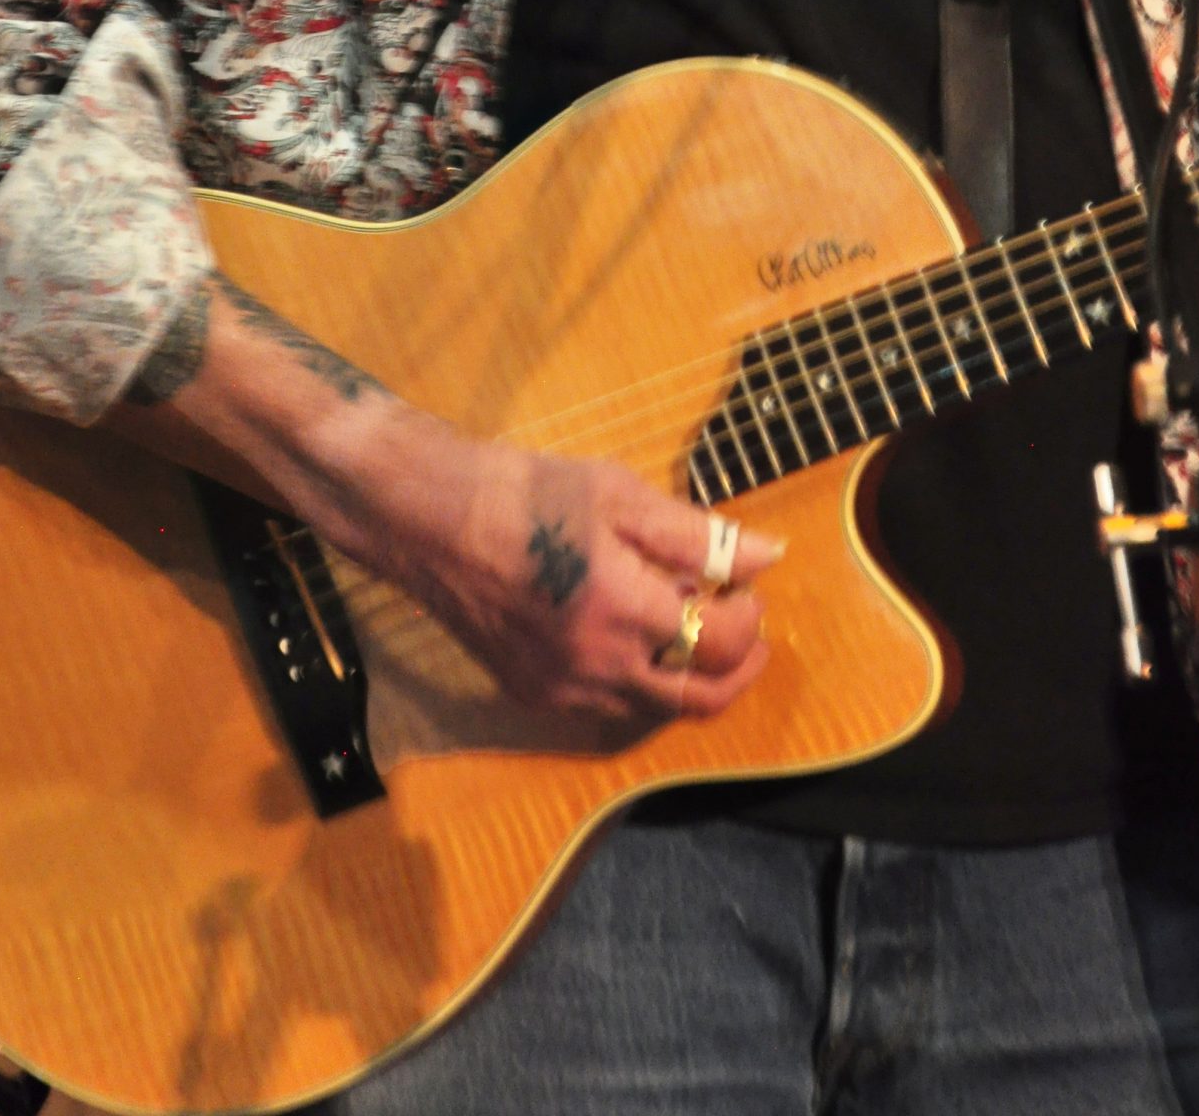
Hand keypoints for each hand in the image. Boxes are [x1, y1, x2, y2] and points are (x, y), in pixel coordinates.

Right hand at [373, 422, 780, 724]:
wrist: (430, 520)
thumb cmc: (527, 492)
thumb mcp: (618, 495)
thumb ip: (697, 534)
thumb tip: (769, 555)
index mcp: (623, 607)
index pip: (721, 643)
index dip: (751, 619)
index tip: (748, 586)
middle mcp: (597, 665)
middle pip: (698, 700)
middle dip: (739, 669)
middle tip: (748, 629)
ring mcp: (562, 689)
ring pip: (653, 707)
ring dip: (687, 675)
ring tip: (689, 623)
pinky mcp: (533, 694)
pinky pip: (607, 703)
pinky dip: (637, 677)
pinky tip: (632, 634)